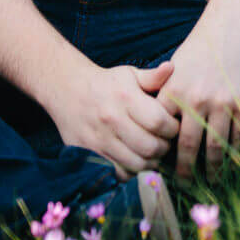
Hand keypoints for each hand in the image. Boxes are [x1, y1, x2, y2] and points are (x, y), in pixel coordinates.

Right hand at [45, 61, 179, 179]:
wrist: (67, 89)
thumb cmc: (106, 83)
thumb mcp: (129, 74)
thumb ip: (153, 76)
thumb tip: (172, 68)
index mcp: (125, 98)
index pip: (158, 122)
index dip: (172, 128)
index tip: (172, 126)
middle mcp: (112, 119)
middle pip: (150, 147)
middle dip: (164, 147)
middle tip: (165, 142)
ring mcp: (100, 139)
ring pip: (137, 163)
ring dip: (151, 161)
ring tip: (152, 151)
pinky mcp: (90, 152)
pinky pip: (119, 171)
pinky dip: (132, 171)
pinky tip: (135, 159)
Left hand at [157, 6, 239, 181]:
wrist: (237, 25)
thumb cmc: (203, 46)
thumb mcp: (176, 68)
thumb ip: (166, 96)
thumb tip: (157, 128)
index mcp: (175, 91)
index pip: (164, 133)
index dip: (162, 154)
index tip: (161, 169)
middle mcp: (198, 99)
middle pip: (189, 147)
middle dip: (186, 171)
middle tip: (185, 186)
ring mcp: (224, 103)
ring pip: (216, 147)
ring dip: (213, 169)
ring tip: (211, 181)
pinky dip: (237, 154)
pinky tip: (234, 164)